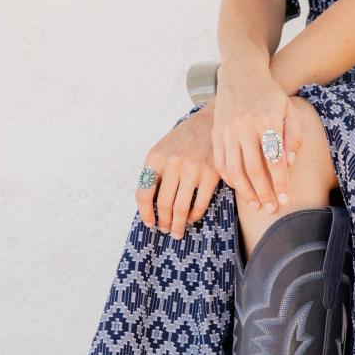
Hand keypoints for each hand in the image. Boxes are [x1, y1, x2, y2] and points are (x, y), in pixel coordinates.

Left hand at [136, 101, 219, 238]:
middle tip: (165, 230)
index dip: (145, 213)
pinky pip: (200, 204)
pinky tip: (191, 219)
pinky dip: (194, 216)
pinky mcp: (211, 174)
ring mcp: (193, 168)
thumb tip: (150, 207)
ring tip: (177, 232)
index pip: (143, 192)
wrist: (210, 122)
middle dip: (163, 222)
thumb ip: (155, 173)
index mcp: (155, 157)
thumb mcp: (163, 150)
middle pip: (163, 204)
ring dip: (178, 225)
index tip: (149, 223)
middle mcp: (173, 163)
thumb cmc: (184, 140)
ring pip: (181, 208)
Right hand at [212, 57, 302, 213]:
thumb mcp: (289, 109)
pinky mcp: (217, 134)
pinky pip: (221, 164)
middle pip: (254, 169)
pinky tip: (241, 189)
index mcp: (267, 121)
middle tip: (273, 209)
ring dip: (246, 191)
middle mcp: (245, 127)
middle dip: (265, 192)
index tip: (286, 200)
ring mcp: (228, 131)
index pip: (275, 159)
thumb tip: (290, 163)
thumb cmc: (270, 95)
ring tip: (257, 204)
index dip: (281, 183)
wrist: (241, 74)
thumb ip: (293, 135)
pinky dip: (231, 180)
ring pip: (235, 170)